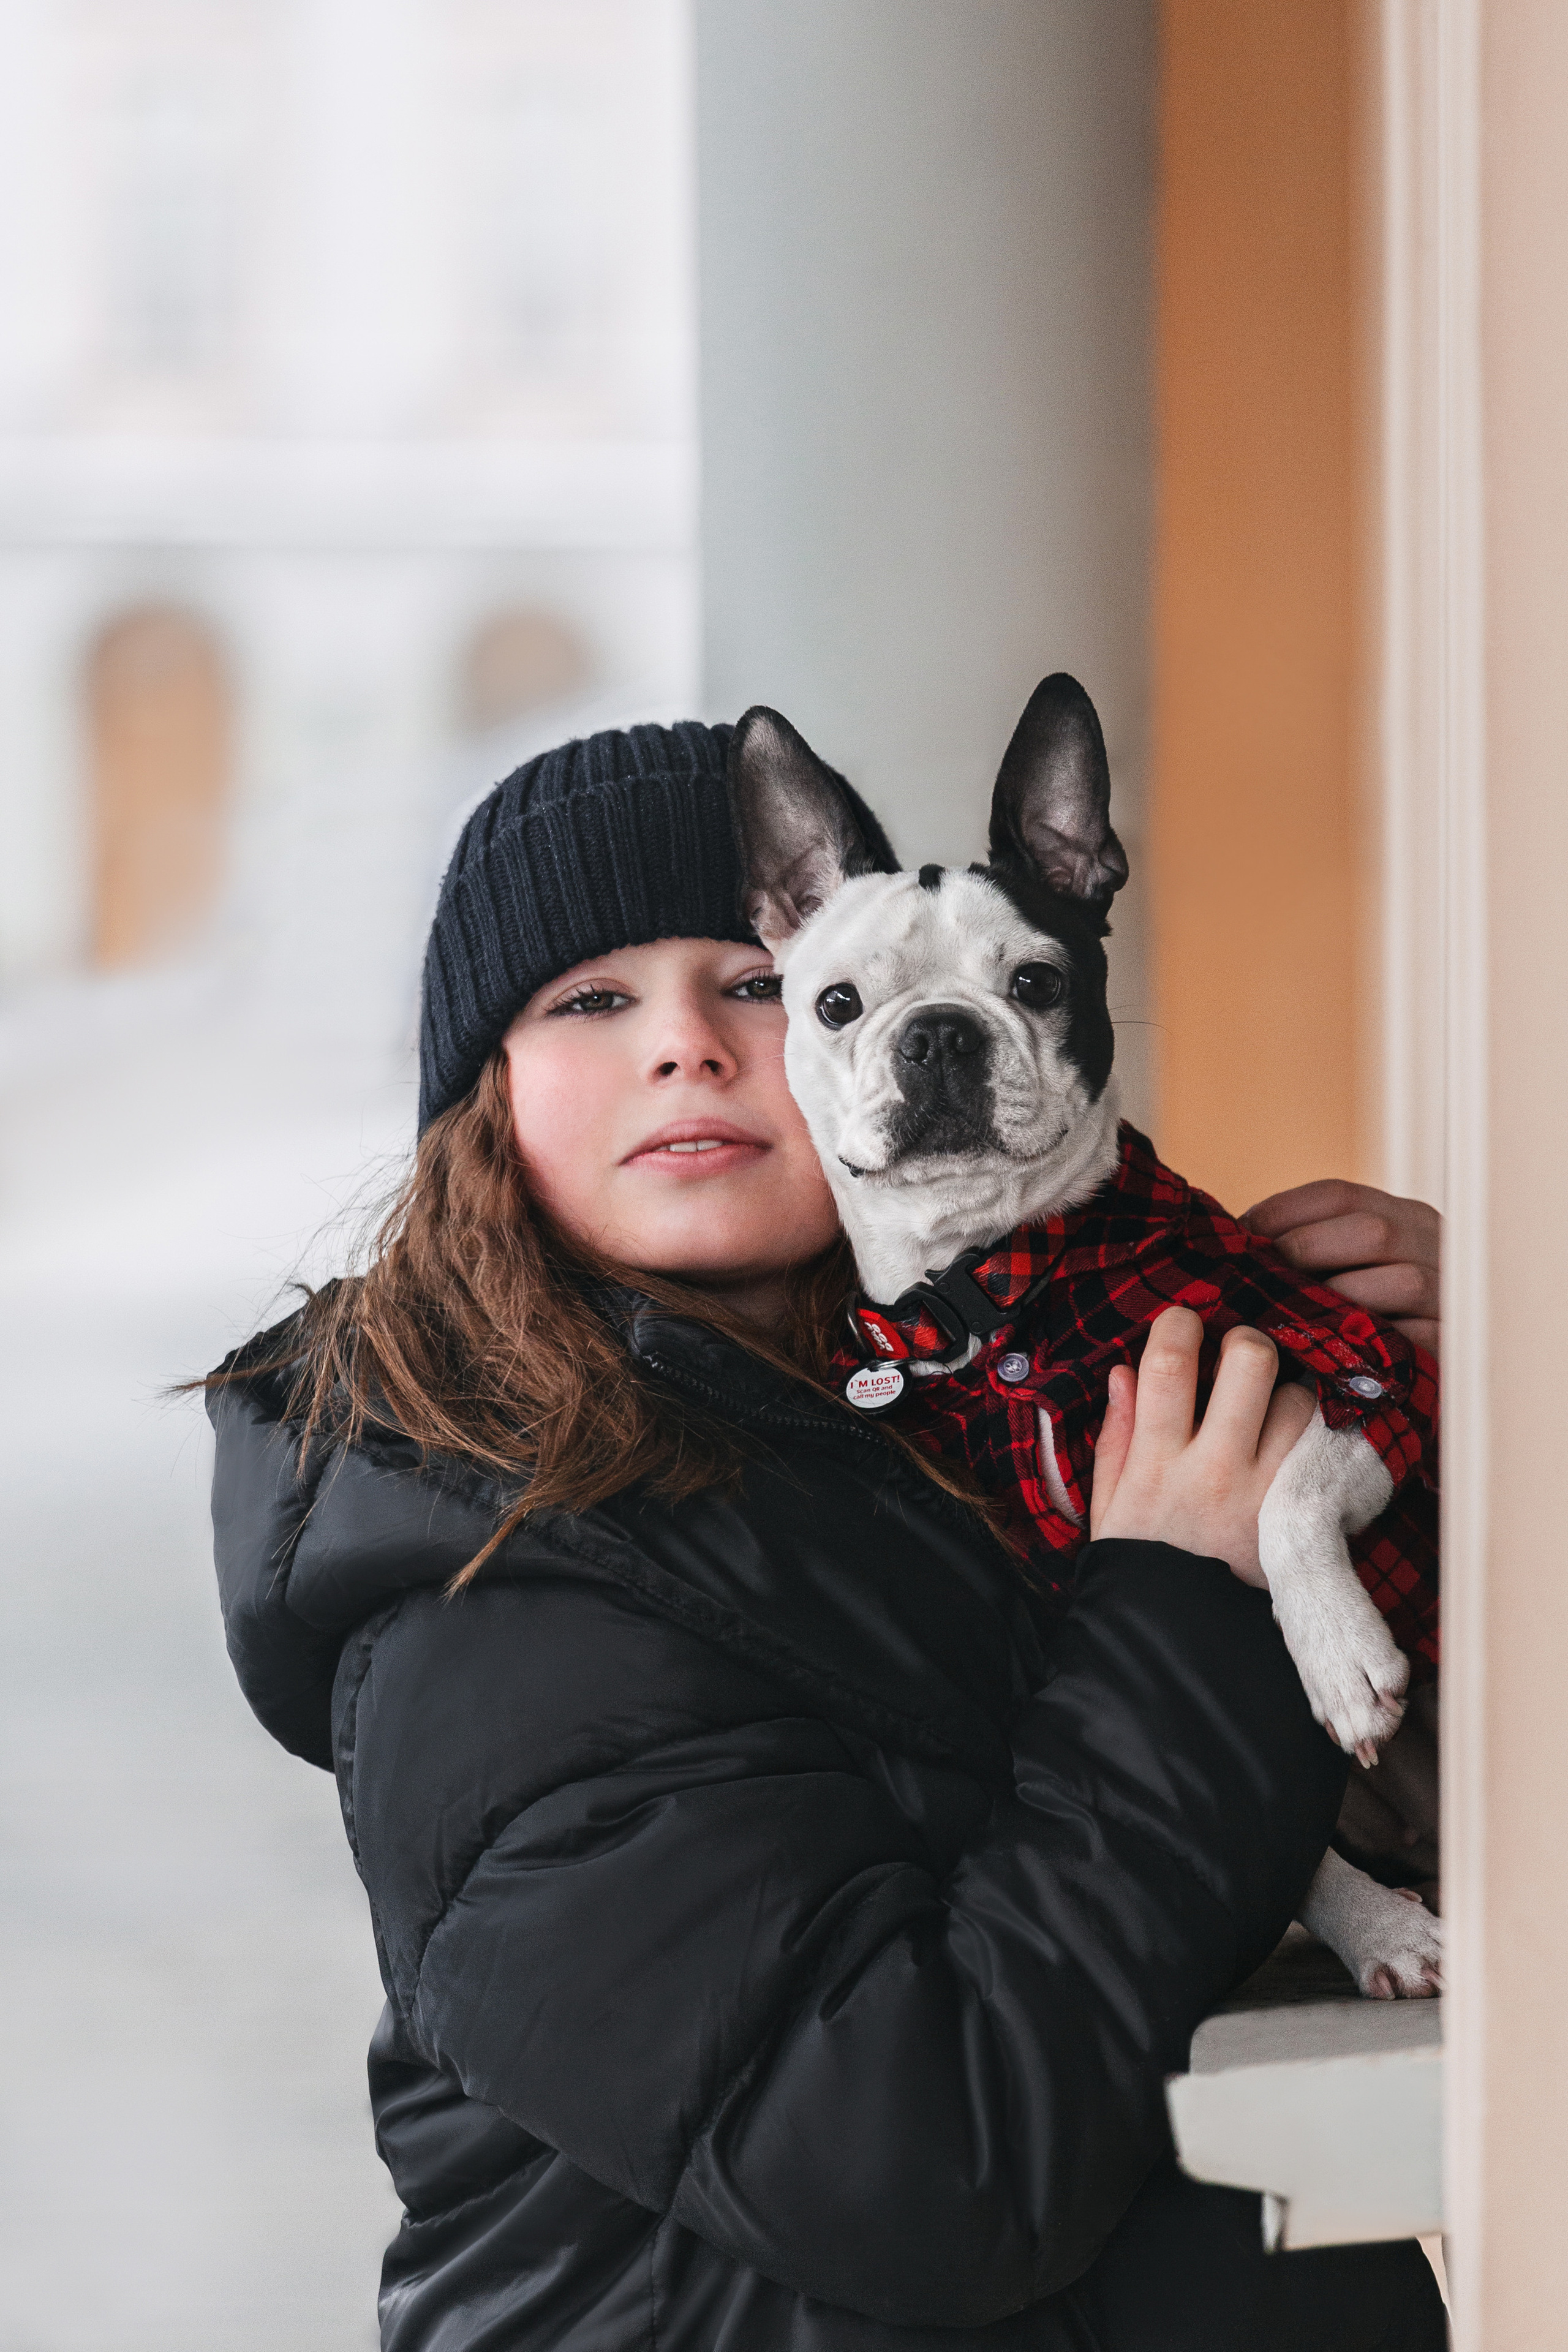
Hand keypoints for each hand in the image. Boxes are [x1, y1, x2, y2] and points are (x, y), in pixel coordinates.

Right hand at [1090, 1306, 1314, 1585]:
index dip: (1178, 1325)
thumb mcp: (1109, 1504)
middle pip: (1250, 1362)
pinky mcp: (1299, 1513)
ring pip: (1298, 1400)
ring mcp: (1266, 1491)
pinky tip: (1288, 1441)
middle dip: (1244, 1341)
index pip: (1170, 1365)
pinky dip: (1310, 1433)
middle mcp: (1217, 1468)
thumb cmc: (1140, 1565)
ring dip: (1283, 1392)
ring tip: (1264, 1410)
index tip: (1180, 1323)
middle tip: (1234, 1354)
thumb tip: (1123, 1372)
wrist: (1184, 1637)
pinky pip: (1321, 1447)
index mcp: (1158, 1461)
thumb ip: (1117, 1435)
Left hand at [1242, 1179, 1439, 1356]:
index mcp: (1400, 1215)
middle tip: (1260, 1283)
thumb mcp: (1344, 1269)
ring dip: (1339, 1301)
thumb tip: (1228, 1239)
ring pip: (1402, 1281)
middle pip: (1372, 1229)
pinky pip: (1419, 1337)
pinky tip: (1333, 1355)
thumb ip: (1306, 1251)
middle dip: (1306, 1252)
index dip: (1280, 1212)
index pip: (1338, 1195)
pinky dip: (1374, 1343)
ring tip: (1291, 1319)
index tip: (1238, 1236)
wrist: (1423, 1382)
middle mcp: (1434, 1242)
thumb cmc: (1361, 1320)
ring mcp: (1452, 1291)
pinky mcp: (1458, 1341)